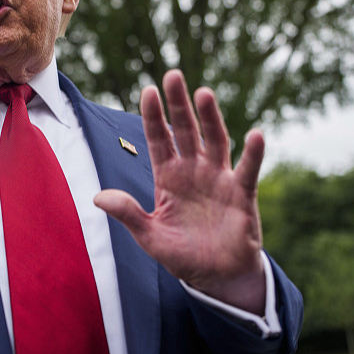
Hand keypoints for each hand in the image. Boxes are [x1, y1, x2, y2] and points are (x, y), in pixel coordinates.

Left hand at [94, 70, 265, 312]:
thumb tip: (97, 197)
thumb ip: (128, 214)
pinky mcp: (241, 194)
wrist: (216, 277)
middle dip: (179, 104)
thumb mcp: (149, 236)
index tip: (147, 91)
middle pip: (186, 130)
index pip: (158, 139)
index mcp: (168, 177)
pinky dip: (252, 153)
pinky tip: (255, 134)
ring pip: (215, 141)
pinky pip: (247, 170)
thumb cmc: (182, 255)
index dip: (153, 116)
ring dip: (210, 118)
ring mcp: (219, 179)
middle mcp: (194, 171)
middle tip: (173, 75)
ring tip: (204, 93)